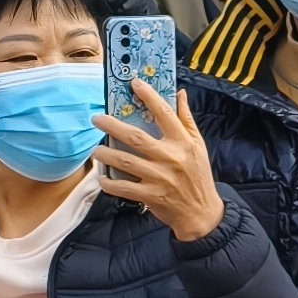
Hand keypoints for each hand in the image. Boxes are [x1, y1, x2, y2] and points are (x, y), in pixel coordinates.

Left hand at [90, 77, 222, 244]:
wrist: (202, 213)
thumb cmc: (198, 176)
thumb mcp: (198, 145)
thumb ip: (187, 119)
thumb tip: (180, 93)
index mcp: (182, 142)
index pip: (164, 113)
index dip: (148, 96)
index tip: (134, 83)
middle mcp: (170, 157)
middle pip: (136, 137)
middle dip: (113, 126)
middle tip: (97, 119)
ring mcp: (159, 178)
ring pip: (126, 161)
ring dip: (107, 154)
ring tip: (96, 150)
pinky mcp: (151, 196)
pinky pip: (125, 188)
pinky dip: (110, 183)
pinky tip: (103, 178)